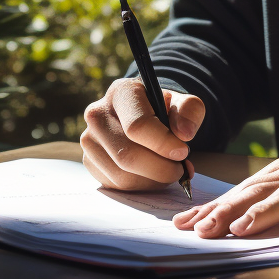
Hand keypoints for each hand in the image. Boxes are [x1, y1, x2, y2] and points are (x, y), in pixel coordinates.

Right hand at [80, 77, 204, 190]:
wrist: (145, 116)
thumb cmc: (165, 109)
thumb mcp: (184, 103)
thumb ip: (190, 111)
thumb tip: (184, 134)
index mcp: (121, 93)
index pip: (137, 125)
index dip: (162, 143)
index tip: (183, 152)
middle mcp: (98, 115)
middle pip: (127, 154)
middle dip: (160, 168)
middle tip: (181, 169)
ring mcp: (89, 140)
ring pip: (122, 174)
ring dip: (152, 180)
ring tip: (168, 170)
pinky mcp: (89, 161)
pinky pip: (116, 184)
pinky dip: (140, 186)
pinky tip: (152, 174)